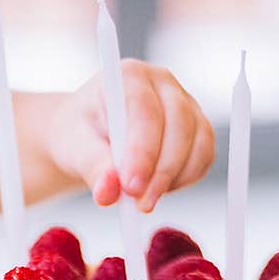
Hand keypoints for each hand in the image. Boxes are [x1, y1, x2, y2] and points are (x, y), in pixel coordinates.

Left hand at [47, 61, 215, 212]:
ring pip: (198, 141)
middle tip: (140, 204)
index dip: (142, 150)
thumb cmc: (80, 134)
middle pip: (178, 124)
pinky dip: (185, 180)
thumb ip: (92, 166)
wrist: (90, 136)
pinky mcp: (197, 129)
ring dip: (174, 178)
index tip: (131, 186)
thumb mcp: (74, 148)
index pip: (144, 109)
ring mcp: (185, 104)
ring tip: (144, 201)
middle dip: (161, 170)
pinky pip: (204, 157)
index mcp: (129, 76)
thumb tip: (109, 192)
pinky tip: (159, 189)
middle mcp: (162, 84)